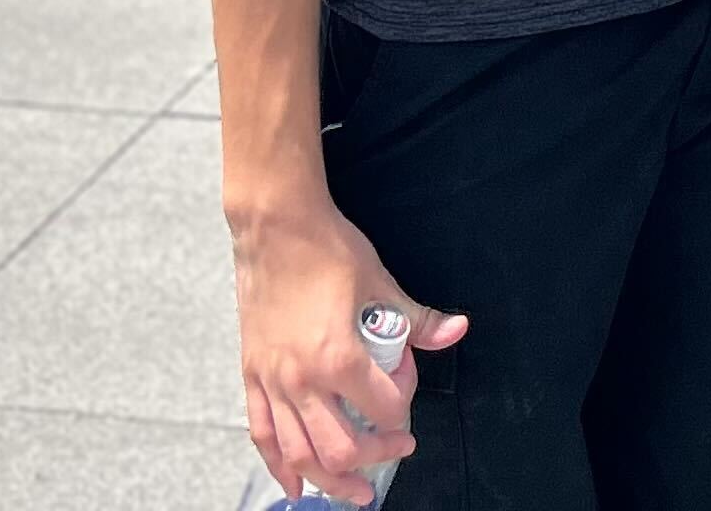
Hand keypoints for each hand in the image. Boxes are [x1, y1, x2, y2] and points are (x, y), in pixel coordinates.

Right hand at [232, 195, 464, 506]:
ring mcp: (274, 381)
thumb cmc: (328, 250)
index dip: (404, 407)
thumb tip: (457, 330)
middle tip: (395, 449)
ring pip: (300, 454)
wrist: (275, 226)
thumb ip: (418, 319)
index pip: (384, 409)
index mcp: (339, 357)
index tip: (407, 385)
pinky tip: (295, 485)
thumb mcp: (380, 282)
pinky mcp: (253, 376)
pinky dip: (279, 467)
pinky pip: (262, 435)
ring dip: (331, 479)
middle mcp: (303, 379)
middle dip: (375, 456)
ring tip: (354, 489)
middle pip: (342, 449)